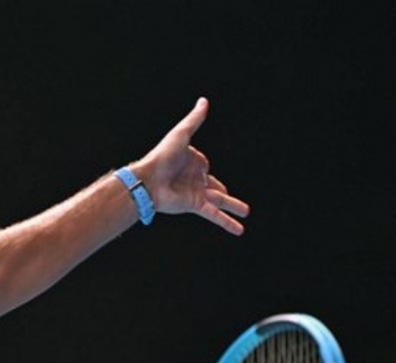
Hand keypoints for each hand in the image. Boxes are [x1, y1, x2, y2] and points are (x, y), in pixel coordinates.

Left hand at [132, 97, 249, 235]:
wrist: (149, 180)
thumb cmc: (162, 156)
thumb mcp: (181, 134)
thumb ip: (194, 120)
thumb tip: (204, 101)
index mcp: (193, 162)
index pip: (205, 165)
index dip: (204, 165)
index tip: (198, 166)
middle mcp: (195, 179)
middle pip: (215, 186)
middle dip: (224, 192)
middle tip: (232, 197)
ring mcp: (196, 193)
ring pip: (220, 201)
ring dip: (233, 207)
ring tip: (246, 212)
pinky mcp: (194, 205)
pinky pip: (214, 214)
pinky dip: (226, 222)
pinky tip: (239, 229)